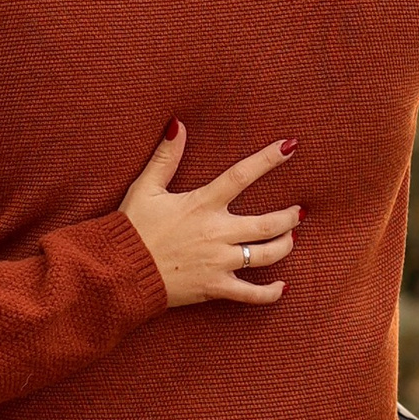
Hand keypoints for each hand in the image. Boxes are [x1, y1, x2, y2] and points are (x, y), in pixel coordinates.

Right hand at [119, 125, 298, 307]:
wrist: (120, 272)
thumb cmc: (131, 228)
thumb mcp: (146, 188)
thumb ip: (166, 158)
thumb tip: (177, 125)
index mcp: (203, 204)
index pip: (242, 175)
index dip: (268, 159)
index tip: (290, 146)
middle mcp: (217, 233)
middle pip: (268, 223)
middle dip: (289, 217)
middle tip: (298, 212)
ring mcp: (219, 262)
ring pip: (267, 255)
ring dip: (285, 245)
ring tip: (291, 238)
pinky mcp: (215, 287)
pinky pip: (251, 294)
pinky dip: (270, 292)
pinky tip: (281, 287)